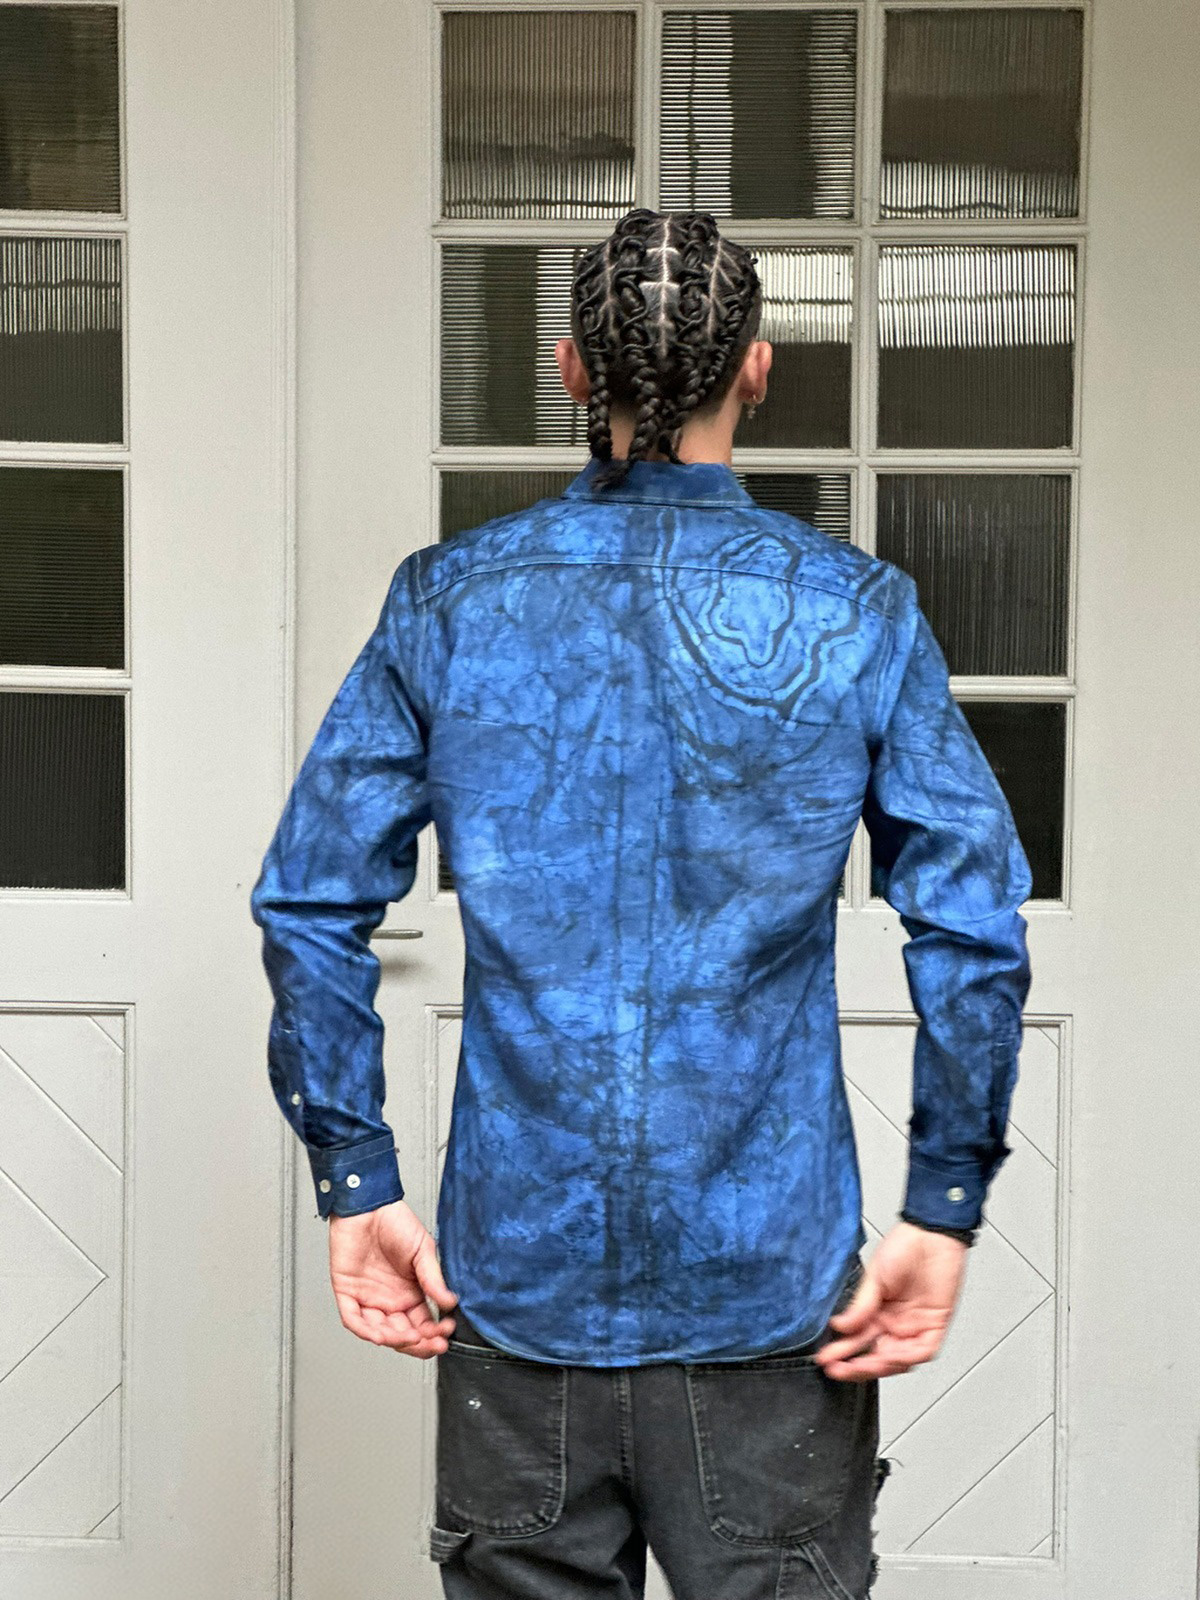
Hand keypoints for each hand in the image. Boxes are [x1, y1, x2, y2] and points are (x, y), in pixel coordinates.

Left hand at [328, 1199, 458, 1357]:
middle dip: (418, 1344)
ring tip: (410, 1338)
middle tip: (432, 1343)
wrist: (368, 1205)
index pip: (423, 1324)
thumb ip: (433, 1278)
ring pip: (380, 1332)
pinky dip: (365, 1330)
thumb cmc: (394, 1222)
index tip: (446, 1333)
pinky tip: (380, 1334)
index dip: (434, 1333)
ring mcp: (368, 1298)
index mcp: (410, 1292)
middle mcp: (390, 1299)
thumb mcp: (423, 1250)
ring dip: (395, 1340)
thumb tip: (449, 1302)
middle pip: (403, 1334)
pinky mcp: (347, 1292)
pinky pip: (353, 1319)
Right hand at [812, 1221, 968, 1381]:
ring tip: (858, 1365)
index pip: (859, 1339)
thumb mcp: (875, 1277)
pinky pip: (921, 1351)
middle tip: (837, 1369)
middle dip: (856, 1366)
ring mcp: (914, 1326)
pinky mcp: (935, 1326)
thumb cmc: (905, 1247)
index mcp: (878, 1311)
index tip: (826, 1359)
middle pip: (876, 1354)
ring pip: (897, 1359)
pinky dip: (906, 1357)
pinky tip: (888, 1357)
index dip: (843, 1352)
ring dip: (878, 1364)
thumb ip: (860, 1306)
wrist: (932, 1235)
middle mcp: (895, 1322)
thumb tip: (840, 1326)